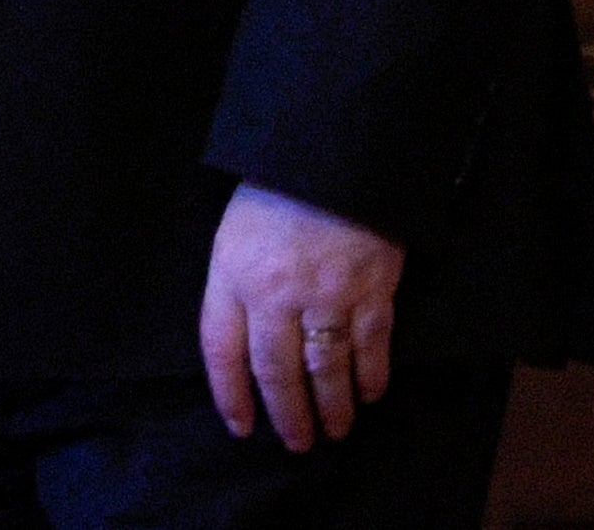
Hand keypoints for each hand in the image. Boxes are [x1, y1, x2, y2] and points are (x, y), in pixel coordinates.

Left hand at [199, 183, 401, 449]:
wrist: (334, 150)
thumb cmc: (276, 190)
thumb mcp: (234, 233)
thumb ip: (234, 287)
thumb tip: (242, 346)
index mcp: (233, 274)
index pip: (222, 351)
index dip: (230, 395)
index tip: (241, 426)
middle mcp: (276, 293)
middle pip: (276, 372)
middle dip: (287, 415)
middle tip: (296, 443)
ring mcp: (326, 295)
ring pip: (325, 370)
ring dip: (331, 408)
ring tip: (334, 431)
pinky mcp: (371, 290)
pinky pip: (370, 347)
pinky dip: (371, 377)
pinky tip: (368, 394)